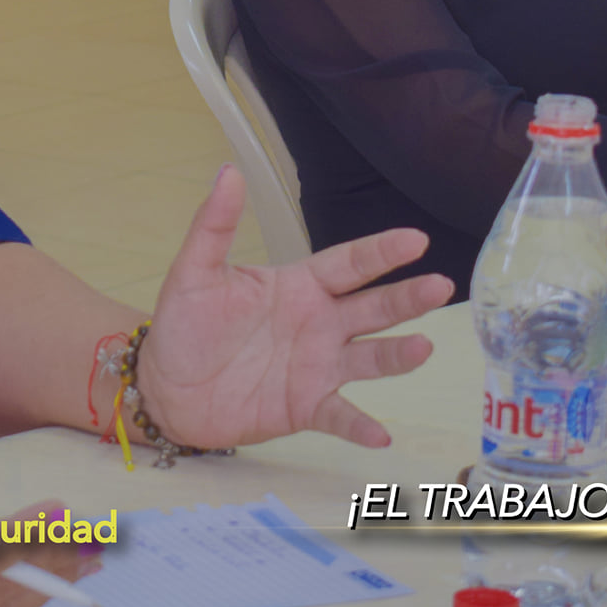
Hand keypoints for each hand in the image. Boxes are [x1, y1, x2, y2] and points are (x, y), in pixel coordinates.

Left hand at [133, 165, 453, 450]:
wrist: (166, 387)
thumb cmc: (185, 324)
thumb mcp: (195, 270)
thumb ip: (215, 224)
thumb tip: (227, 171)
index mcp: (299, 286)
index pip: (349, 263)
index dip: (381, 252)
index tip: (415, 239)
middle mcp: (319, 324)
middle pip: (373, 308)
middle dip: (407, 298)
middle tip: (440, 286)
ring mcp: (317, 367)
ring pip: (369, 359)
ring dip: (397, 355)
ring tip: (423, 348)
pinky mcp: (305, 407)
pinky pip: (340, 415)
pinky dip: (360, 425)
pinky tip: (380, 435)